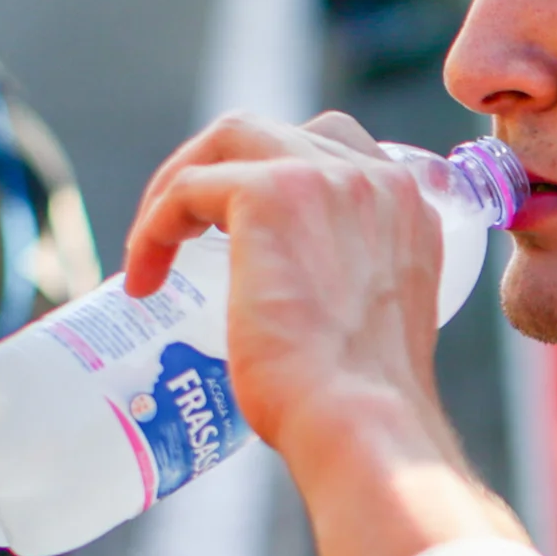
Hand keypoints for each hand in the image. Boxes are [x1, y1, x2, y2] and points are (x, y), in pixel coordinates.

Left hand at [124, 112, 448, 465]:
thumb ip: (353, 287)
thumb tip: (298, 304)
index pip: (340, 154)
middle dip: (225, 168)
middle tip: (190, 229)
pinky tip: (145, 278)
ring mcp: (322, 179)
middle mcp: (376, 180)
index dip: (283, 176)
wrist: (360, 422)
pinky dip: (155, 229)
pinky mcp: (265, 196)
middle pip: (281, 133)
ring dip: (184, 179)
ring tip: (157, 240)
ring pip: (230, 139)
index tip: (246, 231)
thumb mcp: (374, 323)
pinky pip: (185, 188)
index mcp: (412, 209)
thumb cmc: (363, 404)